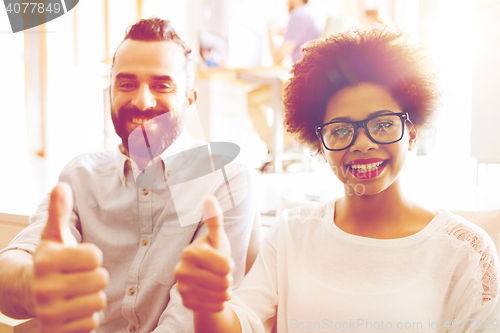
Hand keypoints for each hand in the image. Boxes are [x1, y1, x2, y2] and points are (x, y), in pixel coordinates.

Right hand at [31, 182, 107, 332]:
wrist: (27, 294)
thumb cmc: (50, 262)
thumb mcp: (53, 236)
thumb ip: (59, 212)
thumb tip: (62, 185)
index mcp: (46, 261)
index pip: (95, 257)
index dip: (92, 256)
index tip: (79, 259)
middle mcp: (45, 287)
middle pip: (100, 279)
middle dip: (94, 277)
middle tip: (80, 277)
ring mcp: (50, 312)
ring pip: (98, 302)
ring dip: (92, 297)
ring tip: (77, 293)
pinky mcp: (56, 331)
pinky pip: (92, 323)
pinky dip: (87, 316)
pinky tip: (74, 309)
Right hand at [174, 196, 233, 312]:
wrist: (204, 281)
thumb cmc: (213, 255)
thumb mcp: (217, 238)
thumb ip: (214, 221)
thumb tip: (209, 198)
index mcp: (190, 252)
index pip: (225, 265)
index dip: (229, 265)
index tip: (223, 262)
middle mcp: (181, 270)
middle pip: (223, 282)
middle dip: (227, 279)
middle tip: (220, 274)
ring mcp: (181, 288)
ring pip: (220, 295)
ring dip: (225, 291)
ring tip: (218, 284)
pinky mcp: (185, 303)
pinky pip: (215, 306)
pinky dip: (219, 302)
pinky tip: (213, 294)